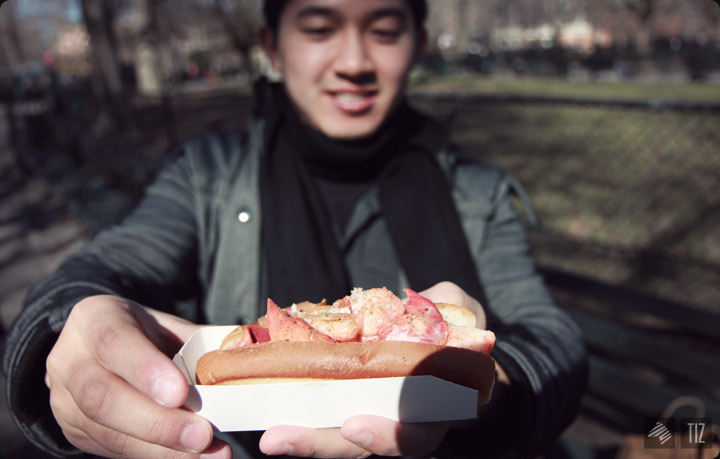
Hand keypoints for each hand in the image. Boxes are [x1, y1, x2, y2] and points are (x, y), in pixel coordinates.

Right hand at [45, 295, 230, 457]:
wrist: (100, 350)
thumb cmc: (144, 334)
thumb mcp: (166, 325)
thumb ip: (200, 341)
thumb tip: (249, 353)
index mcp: (94, 319)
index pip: (114, 343)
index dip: (146, 370)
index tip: (182, 393)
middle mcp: (69, 360)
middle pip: (103, 397)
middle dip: (157, 422)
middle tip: (203, 436)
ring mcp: (64, 400)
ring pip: (106, 431)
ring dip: (160, 449)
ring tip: (207, 454)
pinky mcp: (75, 431)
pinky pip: (112, 450)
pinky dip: (155, 456)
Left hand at [258, 281, 489, 457]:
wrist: (448, 342)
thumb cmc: (456, 330)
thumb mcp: (462, 311)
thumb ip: (451, 309)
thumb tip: (435, 306)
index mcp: (437, 407)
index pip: (415, 434)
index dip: (388, 436)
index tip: (355, 426)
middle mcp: (400, 420)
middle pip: (360, 445)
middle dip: (320, 443)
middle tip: (278, 439)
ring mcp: (371, 411)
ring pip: (335, 434)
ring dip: (301, 434)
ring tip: (268, 433)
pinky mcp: (347, 396)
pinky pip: (321, 407)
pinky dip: (295, 405)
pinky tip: (267, 398)